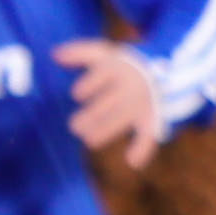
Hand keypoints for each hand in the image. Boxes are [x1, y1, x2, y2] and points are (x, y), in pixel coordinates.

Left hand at [55, 39, 163, 168]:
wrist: (161, 71)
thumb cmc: (121, 65)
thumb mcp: (102, 53)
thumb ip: (78, 52)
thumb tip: (54, 54)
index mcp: (117, 69)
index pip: (103, 76)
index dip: (89, 85)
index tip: (77, 94)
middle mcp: (130, 86)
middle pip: (111, 101)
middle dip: (93, 114)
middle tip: (75, 126)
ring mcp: (140, 104)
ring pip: (124, 118)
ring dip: (107, 130)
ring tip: (89, 140)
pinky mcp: (150, 119)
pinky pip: (149, 134)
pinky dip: (144, 149)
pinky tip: (132, 162)